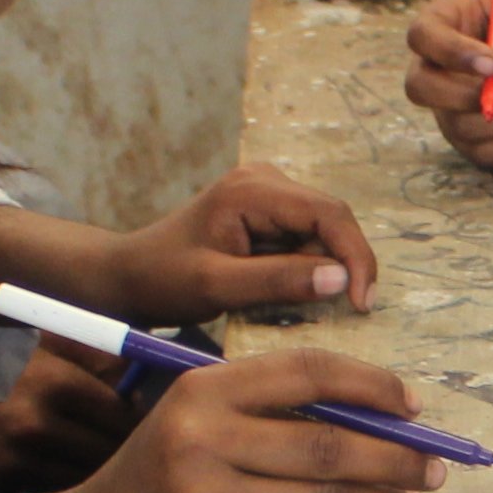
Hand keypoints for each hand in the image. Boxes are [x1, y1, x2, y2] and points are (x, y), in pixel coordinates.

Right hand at [0, 349, 134, 492]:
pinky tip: (61, 466)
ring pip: (84, 480)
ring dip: (99, 473)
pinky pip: (49, 489)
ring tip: (105, 460)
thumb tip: (136, 387)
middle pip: (110, 455)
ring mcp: (16, 460)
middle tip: (135, 446)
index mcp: (54, 383)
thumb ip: (93, 357)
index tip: (139, 419)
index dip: (137, 420)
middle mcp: (37, 427)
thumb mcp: (39, 337)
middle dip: (127, 451)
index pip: (122, 418)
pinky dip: (62, 482)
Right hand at [44, 351, 447, 492]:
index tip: (413, 405)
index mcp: (202, 389)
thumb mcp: (195, 415)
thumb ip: (267, 405)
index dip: (372, 386)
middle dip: (395, 455)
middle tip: (436, 464)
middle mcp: (202, 438)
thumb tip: (373, 409)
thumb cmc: (158, 471)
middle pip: (327, 442)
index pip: (307, 373)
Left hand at [108, 163, 378, 320]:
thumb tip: (340, 279)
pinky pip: (306, 239)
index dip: (355, 256)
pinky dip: (310, 269)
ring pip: (323, 232)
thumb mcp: (216, 287)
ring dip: (327, 269)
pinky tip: (296, 295)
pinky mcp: (267, 212)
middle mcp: (265, 180)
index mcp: (251, 190)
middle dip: (345, 265)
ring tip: (311, 307)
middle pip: (331, 219)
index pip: (328, 213)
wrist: (130, 274)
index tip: (363, 302)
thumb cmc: (163, 279)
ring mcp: (267, 193)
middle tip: (350, 313)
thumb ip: (276, 281)